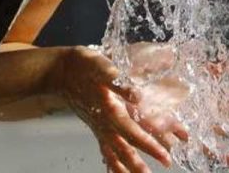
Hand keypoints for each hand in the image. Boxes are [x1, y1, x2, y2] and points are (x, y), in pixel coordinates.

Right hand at [50, 46, 172, 172]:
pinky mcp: (95, 126)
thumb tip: (136, 96)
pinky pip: (105, 150)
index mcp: (110, 110)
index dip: (150, 145)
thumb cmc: (84, 67)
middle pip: (125, 149)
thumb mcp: (102, 68)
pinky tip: (115, 172)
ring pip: (115, 153)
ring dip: (128, 166)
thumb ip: (119, 84)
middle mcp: (105, 123)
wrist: (62, 71)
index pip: (134, 132)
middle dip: (142, 162)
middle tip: (165, 166)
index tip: (166, 156)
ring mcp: (99, 127)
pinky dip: (112, 163)